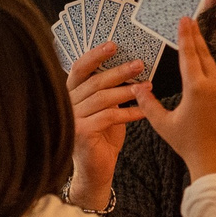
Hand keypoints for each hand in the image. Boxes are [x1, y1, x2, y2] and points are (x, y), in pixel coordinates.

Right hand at [64, 41, 148, 209]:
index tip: (113, 45)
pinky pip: (109, 117)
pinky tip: (143, 112)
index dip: (95, 55)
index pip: (79, 69)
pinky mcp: (82, 133)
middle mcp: (67, 104)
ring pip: (102, 98)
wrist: (95, 171)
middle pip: (94, 82)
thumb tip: (130, 67)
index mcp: (71, 94)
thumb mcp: (106, 109)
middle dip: (119, 71)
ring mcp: (73, 118)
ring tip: (147, 87)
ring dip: (127, 91)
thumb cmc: (103, 137)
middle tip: (140, 64)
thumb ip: (109, 90)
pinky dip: (129, 113)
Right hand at [139, 15, 215, 182]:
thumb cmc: (189, 146)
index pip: (189, 55)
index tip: (185, 20)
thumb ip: (149, 105)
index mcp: (195, 88)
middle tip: (197, 17)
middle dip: (200, 33)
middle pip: (207, 53)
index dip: (186, 36)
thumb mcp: (164, 125)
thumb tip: (137, 88)